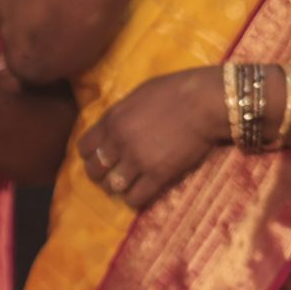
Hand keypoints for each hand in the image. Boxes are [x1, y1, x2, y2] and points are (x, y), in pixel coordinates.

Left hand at [77, 68, 219, 210]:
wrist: (207, 101)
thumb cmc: (178, 90)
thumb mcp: (139, 94)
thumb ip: (121, 113)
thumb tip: (112, 126)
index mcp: (112, 120)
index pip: (84, 148)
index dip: (89, 155)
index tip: (98, 157)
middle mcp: (119, 142)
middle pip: (94, 170)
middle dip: (100, 174)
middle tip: (111, 174)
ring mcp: (137, 160)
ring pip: (111, 186)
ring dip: (117, 187)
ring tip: (127, 184)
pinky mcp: (158, 175)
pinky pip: (134, 198)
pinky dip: (134, 199)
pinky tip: (141, 193)